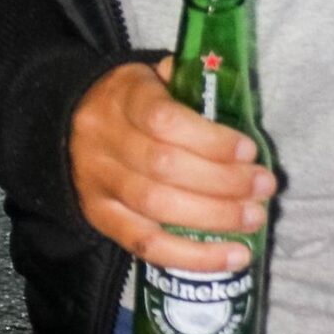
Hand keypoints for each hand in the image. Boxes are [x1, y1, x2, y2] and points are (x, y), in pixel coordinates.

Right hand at [70, 59, 275, 274]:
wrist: (69, 125)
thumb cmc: (131, 101)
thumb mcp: (154, 77)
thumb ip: (189, 84)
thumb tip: (231, 101)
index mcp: (122, 97)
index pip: (164, 119)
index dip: (210, 139)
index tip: (249, 150)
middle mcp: (104, 140)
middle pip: (164, 167)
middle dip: (223, 182)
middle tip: (263, 187)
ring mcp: (99, 184)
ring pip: (157, 208)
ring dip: (215, 218)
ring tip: (254, 218)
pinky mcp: (100, 218)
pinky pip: (147, 246)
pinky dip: (194, 257)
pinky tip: (233, 257)